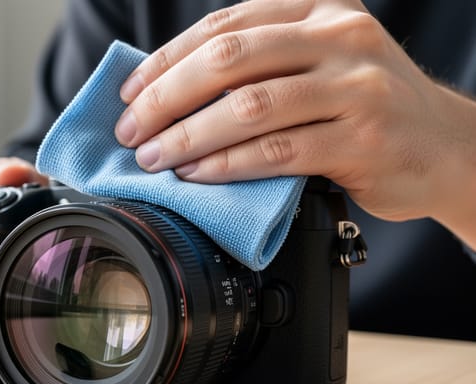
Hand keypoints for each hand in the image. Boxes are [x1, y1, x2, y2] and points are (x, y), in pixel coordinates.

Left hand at [115, 0, 475, 245]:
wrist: (446, 147)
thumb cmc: (366, 107)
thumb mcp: (318, 62)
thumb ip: (261, 64)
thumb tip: (168, 91)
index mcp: (319, 9)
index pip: (224, 27)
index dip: (166, 60)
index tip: (130, 93)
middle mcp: (340, 37)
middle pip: (228, 59)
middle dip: (166, 98)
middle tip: (132, 129)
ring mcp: (356, 86)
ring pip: (249, 106)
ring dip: (188, 136)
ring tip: (154, 157)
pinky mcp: (364, 138)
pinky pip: (277, 151)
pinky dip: (227, 165)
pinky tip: (198, 175)